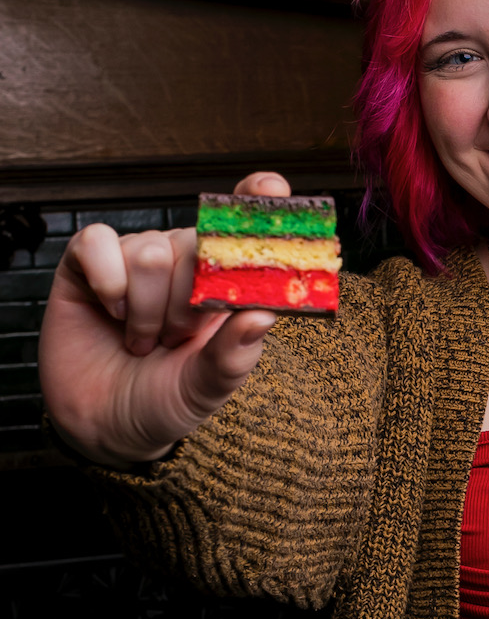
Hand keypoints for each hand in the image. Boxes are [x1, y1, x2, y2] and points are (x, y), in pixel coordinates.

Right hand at [39, 172, 290, 468]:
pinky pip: (97, 242)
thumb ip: (235, 354)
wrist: (106, 428)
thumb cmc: (166, 400)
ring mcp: (135, 258)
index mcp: (222, 280)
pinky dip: (107, 280)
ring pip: (150, 249)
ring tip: (144, 338)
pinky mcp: (87, 263)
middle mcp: (182, 260)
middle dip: (187, 299)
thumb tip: (263, 315)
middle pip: (194, 240)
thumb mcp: (209, 386)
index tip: (271, 189)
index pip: (244, 223)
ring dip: (147, 307)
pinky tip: (112, 310)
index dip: (258, 199)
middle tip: (177, 339)